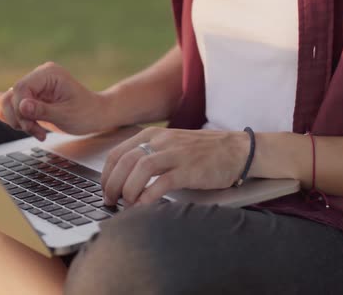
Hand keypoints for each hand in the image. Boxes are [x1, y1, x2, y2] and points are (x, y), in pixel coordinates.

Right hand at [0, 62, 111, 139]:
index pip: (21, 88)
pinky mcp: (30, 97)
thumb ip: (42, 111)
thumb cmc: (86, 113)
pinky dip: (16, 119)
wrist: (96, 115)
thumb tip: (21, 106)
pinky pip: (10, 106)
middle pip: (11, 95)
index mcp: (49, 74)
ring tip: (36, 131)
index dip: (20, 109)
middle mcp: (38, 76)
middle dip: (19, 118)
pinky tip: (31, 128)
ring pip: (6, 101)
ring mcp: (33, 86)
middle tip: (36, 132)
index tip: (31, 126)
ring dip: (17, 121)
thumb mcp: (66, 115)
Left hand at [101, 127, 249, 205]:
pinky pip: (162, 183)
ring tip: (125, 204)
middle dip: (112, 184)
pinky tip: (143, 207)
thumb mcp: (171, 145)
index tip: (104, 189)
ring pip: (140, 169)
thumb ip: (150, 155)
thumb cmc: (204, 152)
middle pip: (125, 161)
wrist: (238, 149)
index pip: (118, 153)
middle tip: (110, 201)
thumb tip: (125, 179)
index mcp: (153, 135)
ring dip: (128, 189)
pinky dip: (148, 197)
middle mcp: (162, 141)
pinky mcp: (190, 169)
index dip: (106, 174)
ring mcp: (176, 154)